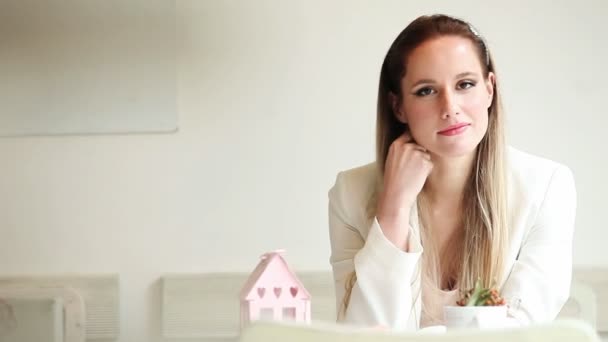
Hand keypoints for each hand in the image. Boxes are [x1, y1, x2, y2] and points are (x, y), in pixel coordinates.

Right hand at [376, 133, 432, 247]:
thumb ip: (402, 150)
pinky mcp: (425, 162)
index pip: (409, 134)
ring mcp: (416, 153)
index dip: (414, 141)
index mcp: (396, 144)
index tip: (415, 145)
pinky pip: (430, 163)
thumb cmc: (393, 181)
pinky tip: (416, 178)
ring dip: (423, 164)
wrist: (395, 195)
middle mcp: (406, 146)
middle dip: (419, 155)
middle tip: (410, 169)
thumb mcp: (392, 160)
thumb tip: (415, 145)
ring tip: (412, 174)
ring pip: (426, 155)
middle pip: (420, 145)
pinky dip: (426, 171)